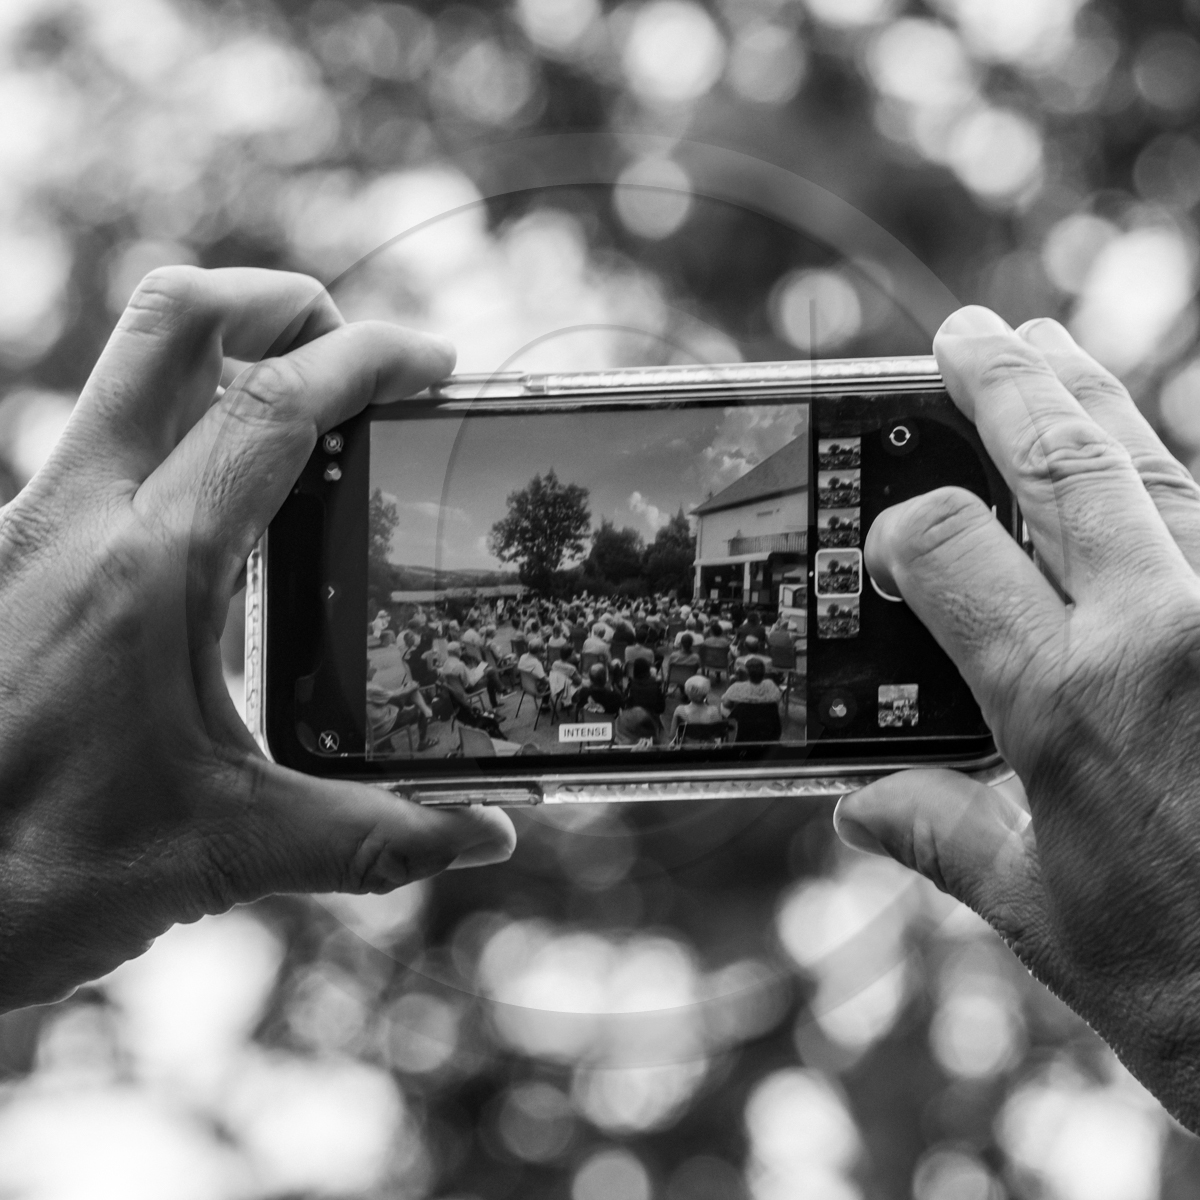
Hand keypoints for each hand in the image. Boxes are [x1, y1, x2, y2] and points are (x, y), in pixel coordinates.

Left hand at [0, 267, 514, 1010]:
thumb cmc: (45, 868)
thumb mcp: (231, 851)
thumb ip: (376, 838)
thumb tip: (487, 836)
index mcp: (154, 567)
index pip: (276, 402)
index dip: (370, 358)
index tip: (436, 366)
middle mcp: (83, 516)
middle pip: (178, 318)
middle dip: (285, 303)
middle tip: (356, 358)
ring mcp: (39, 522)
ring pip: (131, 362)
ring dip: (228, 348)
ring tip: (309, 408)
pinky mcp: (21, 548)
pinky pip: (108, 431)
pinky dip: (183, 419)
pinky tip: (231, 505)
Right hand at [834, 306, 1199, 1127]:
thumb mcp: (1048, 922)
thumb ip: (945, 839)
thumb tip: (856, 803)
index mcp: (1067, 706)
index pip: (948, 549)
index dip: (903, 528)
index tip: (886, 539)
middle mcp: (1163, 635)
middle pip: (1063, 463)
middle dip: (1005, 384)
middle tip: (967, 331)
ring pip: (1163, 463)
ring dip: (1097, 395)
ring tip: (1049, 346)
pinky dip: (1182, 474)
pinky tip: (1157, 454)